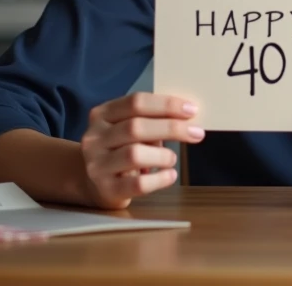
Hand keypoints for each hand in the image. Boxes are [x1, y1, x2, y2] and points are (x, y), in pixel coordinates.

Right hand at [80, 92, 205, 209]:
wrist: (94, 184)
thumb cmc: (120, 150)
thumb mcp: (129, 129)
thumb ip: (152, 120)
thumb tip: (188, 117)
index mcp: (102, 114)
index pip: (136, 102)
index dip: (167, 104)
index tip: (192, 110)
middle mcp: (94, 138)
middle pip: (136, 127)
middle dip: (171, 128)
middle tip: (196, 133)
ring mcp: (96, 165)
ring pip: (134, 154)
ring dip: (163, 155)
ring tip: (172, 158)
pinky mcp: (106, 189)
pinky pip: (138, 184)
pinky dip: (160, 179)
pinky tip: (170, 175)